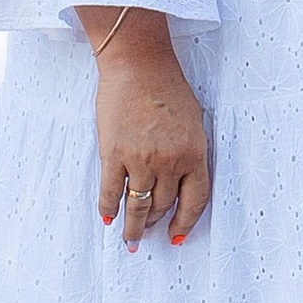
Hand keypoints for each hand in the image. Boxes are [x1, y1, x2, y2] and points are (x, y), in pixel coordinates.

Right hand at [84, 13, 211, 248]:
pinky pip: (110, 191)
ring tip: (129, 239)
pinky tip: (107, 216)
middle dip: (156, 222)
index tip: (177, 236)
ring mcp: (141, 159)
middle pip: (163, 204)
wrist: (138, 64)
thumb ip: (189, 151)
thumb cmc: (167, 86)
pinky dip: (108, 208)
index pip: (195, 200)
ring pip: (137, 205)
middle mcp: (170, 161)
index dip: (186, 222)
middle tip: (149, 231)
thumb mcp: (193, 120)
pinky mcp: (114, 153)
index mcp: (195, 152)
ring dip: (133, 226)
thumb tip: (181, 180)